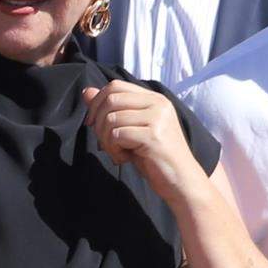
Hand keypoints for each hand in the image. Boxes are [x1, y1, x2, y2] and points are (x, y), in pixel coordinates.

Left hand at [82, 80, 210, 203]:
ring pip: (111, 119)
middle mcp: (158, 103)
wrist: (181, 181)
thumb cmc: (154, 157)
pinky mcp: (154, 135)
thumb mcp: (130, 129)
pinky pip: (117, 135)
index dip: (97, 103)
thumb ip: (110, 110)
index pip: (115, 86)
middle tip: (105, 143)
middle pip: (111, 100)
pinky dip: (114, 150)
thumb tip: (86, 92)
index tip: (92, 123)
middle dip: (98, 123)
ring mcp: (158, 118)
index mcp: (154, 98)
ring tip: (118, 153)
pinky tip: (124, 158)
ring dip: (106, 140)